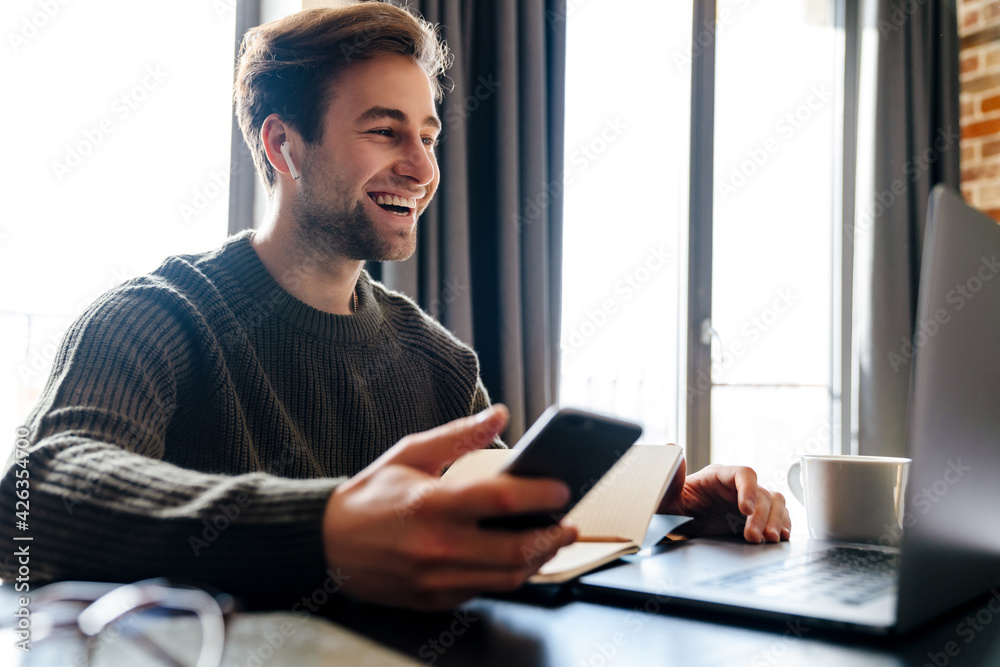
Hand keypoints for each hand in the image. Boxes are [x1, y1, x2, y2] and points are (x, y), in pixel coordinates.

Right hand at [321, 404, 578, 609]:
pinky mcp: (436, 600)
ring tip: (552, 541)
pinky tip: (519, 558)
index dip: (540, 494)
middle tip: (569, 523)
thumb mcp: (410, 453)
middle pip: (514, 549)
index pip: (501, 500)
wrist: (328, 545)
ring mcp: (436, 579)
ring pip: (506, 577)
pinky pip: (485, 591)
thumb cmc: (371, 496)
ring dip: (539, 560)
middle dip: (552, 537)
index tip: (563, 489)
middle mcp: (436, 546)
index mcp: (431, 504)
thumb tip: (499, 414)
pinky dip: (509, 575)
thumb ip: (459, 436)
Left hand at [657, 458, 789, 542]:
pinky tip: (779, 537)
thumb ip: (670, 477)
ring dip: (776, 520)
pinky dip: (782, 524)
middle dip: (762, 516)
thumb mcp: (667, 497)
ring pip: (775, 502)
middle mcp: (738, 486)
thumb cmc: (673, 507)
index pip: (744, 473)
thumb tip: (672, 448)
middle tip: (753, 537)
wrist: (679, 524)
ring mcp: (749, 500)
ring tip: (769, 540)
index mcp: (718, 475)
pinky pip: (778, 515)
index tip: (745, 511)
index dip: (749, 490)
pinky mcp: (756, 517)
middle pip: (763, 492)